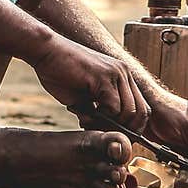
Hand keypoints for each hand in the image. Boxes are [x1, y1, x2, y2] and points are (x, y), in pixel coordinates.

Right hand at [31, 35, 150, 129]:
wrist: (46, 51)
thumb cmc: (60, 73)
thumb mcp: (84, 96)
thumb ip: (98, 111)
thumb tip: (106, 134)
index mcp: (122, 77)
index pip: (142, 109)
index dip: (132, 128)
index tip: (113, 137)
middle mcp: (124, 74)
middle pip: (142, 113)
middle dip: (125, 131)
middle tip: (103, 135)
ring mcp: (116, 74)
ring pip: (129, 112)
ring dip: (109, 126)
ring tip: (88, 123)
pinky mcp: (104, 77)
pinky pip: (113, 108)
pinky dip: (100, 119)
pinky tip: (84, 115)